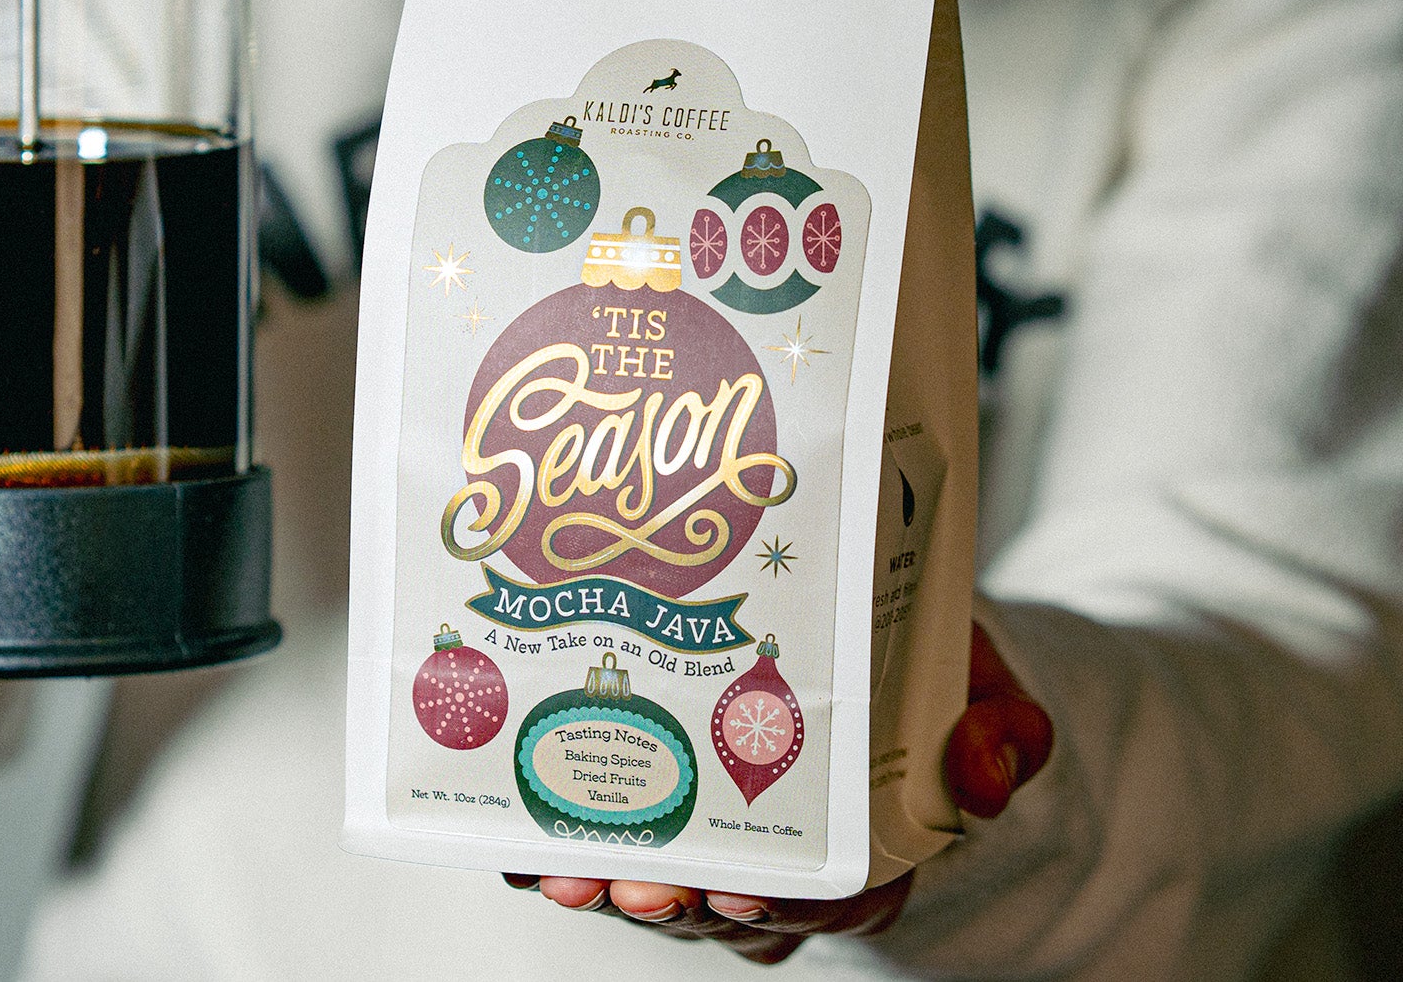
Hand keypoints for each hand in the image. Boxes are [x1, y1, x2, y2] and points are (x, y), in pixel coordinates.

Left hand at [509, 621, 1052, 964]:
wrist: (867, 618)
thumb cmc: (921, 664)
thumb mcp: (986, 686)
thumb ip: (1007, 728)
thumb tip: (985, 773)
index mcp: (867, 846)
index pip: (828, 900)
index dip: (785, 908)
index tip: (741, 892)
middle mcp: (782, 857)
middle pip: (723, 905)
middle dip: (674, 902)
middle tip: (633, 885)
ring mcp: (714, 834)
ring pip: (657, 882)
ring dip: (605, 882)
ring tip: (562, 869)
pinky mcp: (656, 798)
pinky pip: (603, 839)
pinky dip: (559, 844)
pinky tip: (518, 832)